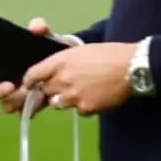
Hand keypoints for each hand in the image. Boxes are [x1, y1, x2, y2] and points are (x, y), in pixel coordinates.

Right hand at [0, 17, 81, 115]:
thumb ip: (39, 27)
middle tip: (10, 85)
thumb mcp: (42, 35)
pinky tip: (38, 101)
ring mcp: (15, 96)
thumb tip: (37, 27)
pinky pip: (24, 111)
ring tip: (27, 92)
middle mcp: (2, 83)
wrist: (63, 62)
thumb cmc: (44, 48)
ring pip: (5, 104)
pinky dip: (28, 108)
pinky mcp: (29, 105)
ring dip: (13, 100)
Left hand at [22, 41, 138, 115]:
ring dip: (67, 99)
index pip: (32, 75)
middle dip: (51, 91)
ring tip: (85, 89)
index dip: (30, 82)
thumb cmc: (107, 54)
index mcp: (59, 61)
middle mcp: (62, 79)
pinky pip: (79, 111)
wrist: (131, 67)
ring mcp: (73, 96)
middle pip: (44, 92)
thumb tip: (49, 69)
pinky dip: (85, 106)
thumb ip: (60, 61)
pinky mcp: (85, 108)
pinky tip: (97, 96)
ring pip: (58, 104)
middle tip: (66, 86)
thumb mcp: (78, 49)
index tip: (31, 85)